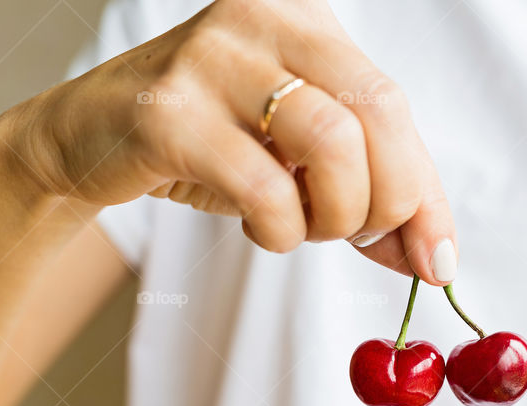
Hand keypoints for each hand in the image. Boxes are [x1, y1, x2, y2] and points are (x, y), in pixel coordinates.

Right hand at [0, 0, 457, 283]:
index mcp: (306, 21)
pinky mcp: (168, 110)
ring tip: (302, 227)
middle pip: (375, 112)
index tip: (437, 261)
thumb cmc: (207, 146)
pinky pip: (263, 184)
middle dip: (385, 202)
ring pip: (329, 141)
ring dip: (333, 215)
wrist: (89, 140)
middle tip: (357, 237)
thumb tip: (434, 262)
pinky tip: (263, 228)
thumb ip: (370, 195)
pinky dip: (280, 229)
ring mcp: (212, 57)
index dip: (425, 192)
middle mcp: (264, 19)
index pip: (392, 104)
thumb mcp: (300, 160)